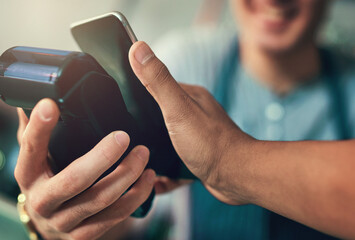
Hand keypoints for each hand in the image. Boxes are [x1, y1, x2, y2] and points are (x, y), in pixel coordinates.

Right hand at [15, 99, 155, 239]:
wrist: (48, 223)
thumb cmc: (47, 180)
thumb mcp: (38, 157)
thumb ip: (39, 131)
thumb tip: (38, 98)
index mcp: (28, 175)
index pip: (31, 149)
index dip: (40, 128)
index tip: (52, 104)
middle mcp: (43, 201)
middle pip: (75, 179)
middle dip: (104, 157)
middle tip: (124, 137)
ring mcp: (64, 221)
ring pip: (101, 199)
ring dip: (127, 175)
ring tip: (143, 154)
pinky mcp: (84, 235)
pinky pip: (115, 216)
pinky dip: (136, 196)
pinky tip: (148, 178)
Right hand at [129, 42, 254, 203]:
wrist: (236, 177)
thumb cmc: (210, 142)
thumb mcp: (178, 108)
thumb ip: (157, 80)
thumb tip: (138, 48)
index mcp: (189, 97)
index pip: (157, 87)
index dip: (138, 92)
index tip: (119, 101)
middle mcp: (193, 114)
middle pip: (159, 115)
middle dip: (142, 125)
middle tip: (124, 137)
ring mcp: (195, 136)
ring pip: (165, 140)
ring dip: (151, 150)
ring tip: (135, 160)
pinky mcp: (196, 157)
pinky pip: (173, 161)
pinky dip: (163, 170)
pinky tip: (155, 178)